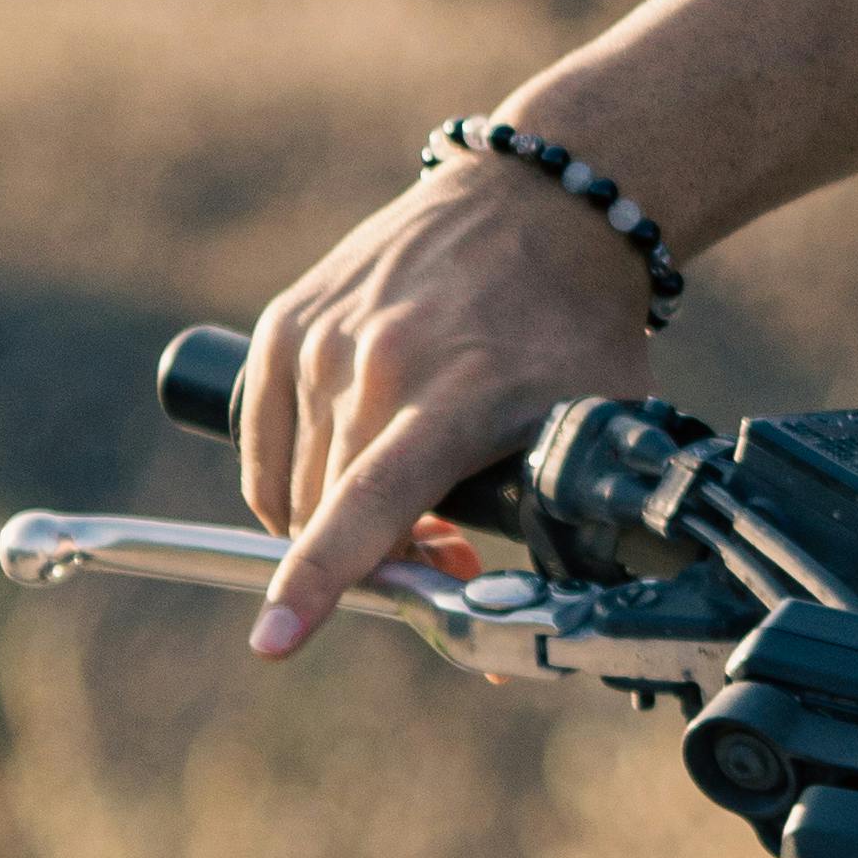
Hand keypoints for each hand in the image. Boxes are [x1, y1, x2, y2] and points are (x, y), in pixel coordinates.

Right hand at [237, 153, 657, 654]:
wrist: (539, 205)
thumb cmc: (574, 329)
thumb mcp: (594, 428)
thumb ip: (565, 529)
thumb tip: (513, 652)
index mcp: (451, 395)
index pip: (365, 506)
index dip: (319, 582)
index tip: (274, 641)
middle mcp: (371, 364)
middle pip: (326, 518)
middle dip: (374, 560)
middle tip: (446, 547)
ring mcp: (320, 339)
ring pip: (290, 489)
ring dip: (336, 520)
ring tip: (411, 491)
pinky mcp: (286, 322)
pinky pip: (264, 441)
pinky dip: (296, 477)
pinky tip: (354, 461)